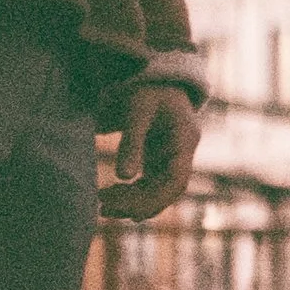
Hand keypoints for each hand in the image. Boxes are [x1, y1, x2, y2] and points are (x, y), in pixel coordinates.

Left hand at [101, 82, 200, 219]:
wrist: (153, 78)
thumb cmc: (148, 88)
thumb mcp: (137, 109)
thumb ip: (132, 142)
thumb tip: (123, 177)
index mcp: (185, 138)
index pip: (177, 178)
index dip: (157, 199)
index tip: (131, 212)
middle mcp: (183, 152)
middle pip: (167, 190)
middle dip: (138, 204)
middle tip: (105, 209)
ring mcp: (172, 158)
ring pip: (158, 191)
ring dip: (132, 202)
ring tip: (103, 205)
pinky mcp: (160, 161)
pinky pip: (150, 185)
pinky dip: (132, 194)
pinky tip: (111, 195)